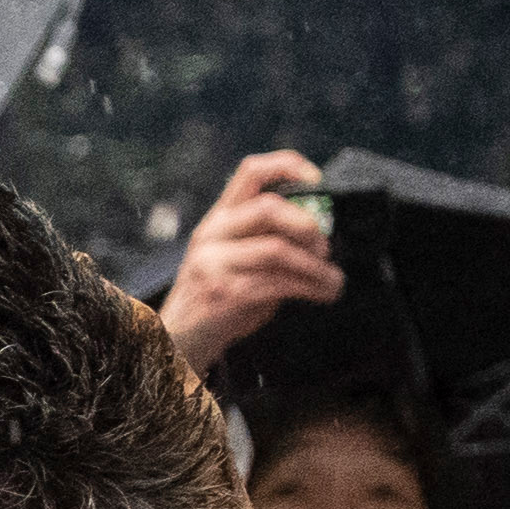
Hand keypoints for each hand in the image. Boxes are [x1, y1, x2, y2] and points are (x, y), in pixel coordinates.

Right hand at [154, 149, 337, 372]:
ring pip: (277, 250)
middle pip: (267, 208)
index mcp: (219, 219)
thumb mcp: (235, 258)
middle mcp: (212, 235)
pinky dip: (309, 288)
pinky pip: (276, 283)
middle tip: (325, 247)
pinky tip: (322, 293)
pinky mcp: (223, 293)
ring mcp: (214, 263)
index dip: (288, 167)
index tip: (317, 180)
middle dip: (307, 225)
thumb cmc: (217, 299)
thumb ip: (266, 239)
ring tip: (331, 279)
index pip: (251, 172)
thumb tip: (320, 233)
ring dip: (315, 266)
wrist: (178, 341)